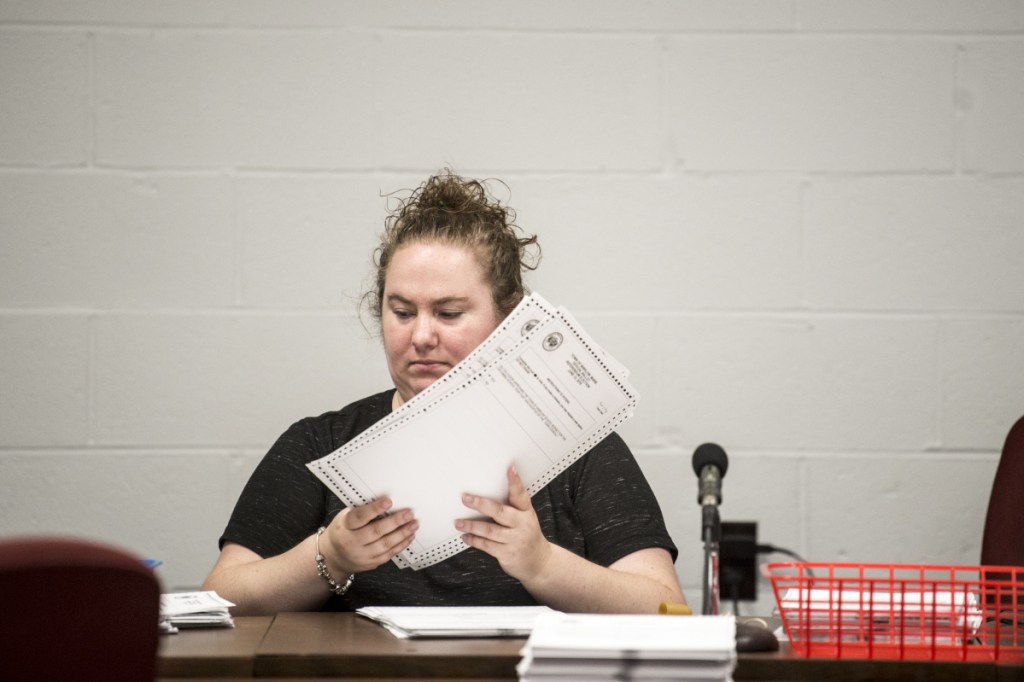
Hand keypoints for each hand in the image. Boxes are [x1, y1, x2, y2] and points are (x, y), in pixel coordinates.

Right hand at [323, 497, 417, 573]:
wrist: (334, 557)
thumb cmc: (343, 531)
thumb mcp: (345, 518)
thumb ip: (361, 511)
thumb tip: (385, 502)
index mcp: (345, 527)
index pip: (360, 517)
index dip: (374, 509)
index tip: (388, 501)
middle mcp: (352, 542)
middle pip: (376, 531)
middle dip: (395, 522)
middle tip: (408, 513)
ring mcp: (362, 555)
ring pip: (385, 544)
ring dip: (402, 534)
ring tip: (413, 524)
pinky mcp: (371, 563)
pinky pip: (389, 554)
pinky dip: (401, 544)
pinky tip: (409, 536)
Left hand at [456, 465, 551, 582]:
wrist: (538, 562)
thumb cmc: (526, 534)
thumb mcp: (525, 518)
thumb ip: (511, 507)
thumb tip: (485, 496)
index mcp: (526, 512)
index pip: (520, 495)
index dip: (515, 482)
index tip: (509, 469)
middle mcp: (521, 524)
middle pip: (500, 512)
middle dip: (481, 504)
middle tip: (466, 498)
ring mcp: (515, 540)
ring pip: (490, 530)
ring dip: (471, 526)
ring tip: (458, 522)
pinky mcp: (507, 554)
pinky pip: (487, 545)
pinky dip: (474, 540)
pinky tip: (466, 536)